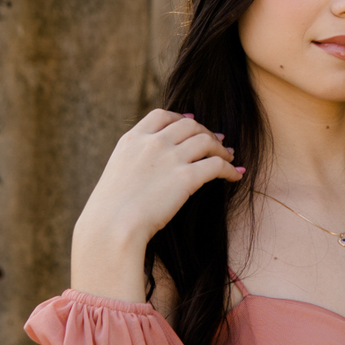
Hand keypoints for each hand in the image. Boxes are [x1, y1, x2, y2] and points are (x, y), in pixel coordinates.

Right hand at [70, 109, 243, 301]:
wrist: (110, 228)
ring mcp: (170, 158)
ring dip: (221, 147)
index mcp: (132, 140)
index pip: (161, 116)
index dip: (181, 117)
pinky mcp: (186, 178)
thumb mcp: (116, 174)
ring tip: (230, 157)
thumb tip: (148, 169)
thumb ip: (133, 163)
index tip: (192, 121)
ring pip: (206, 140)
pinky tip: (235, 176)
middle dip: (205, 131)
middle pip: (189, 124)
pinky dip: (230, 169)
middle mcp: (152, 143)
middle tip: (218, 140)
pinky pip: (217, 165)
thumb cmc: (109, 212)